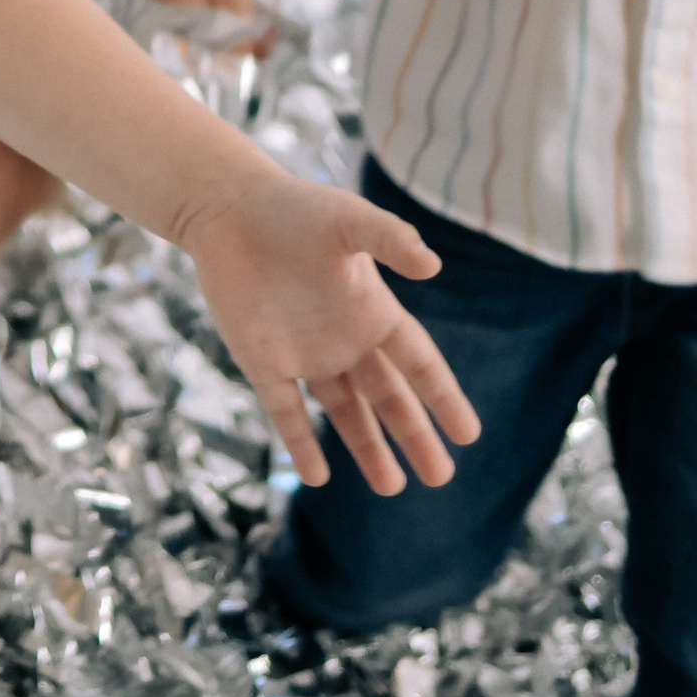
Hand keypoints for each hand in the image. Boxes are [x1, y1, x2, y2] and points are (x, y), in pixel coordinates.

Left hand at [171, 167, 479, 493]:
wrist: (227, 208)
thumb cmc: (293, 208)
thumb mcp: (347, 219)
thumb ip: (388, 238)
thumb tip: (432, 265)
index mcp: (372, 310)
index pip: (418, 363)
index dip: (443, 397)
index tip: (469, 435)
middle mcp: (344, 339)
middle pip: (388, 397)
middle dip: (414, 436)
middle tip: (441, 477)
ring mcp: (305, 354)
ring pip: (344, 412)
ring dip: (367, 448)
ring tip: (392, 488)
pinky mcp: (264, 362)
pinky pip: (288, 413)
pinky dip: (302, 444)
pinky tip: (318, 477)